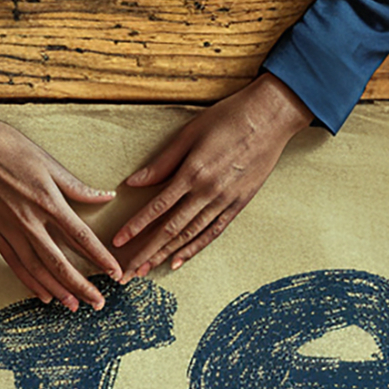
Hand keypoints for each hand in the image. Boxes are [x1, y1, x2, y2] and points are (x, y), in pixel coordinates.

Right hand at [0, 106, 124, 311]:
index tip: (114, 273)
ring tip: (73, 306)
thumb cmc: (6, 145)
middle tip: (98, 303)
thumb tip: (106, 196)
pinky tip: (42, 294)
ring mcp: (7, 229)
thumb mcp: (47, 161)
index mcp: (47, 200)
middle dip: (81, 286)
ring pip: (36, 268)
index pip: (80, 236)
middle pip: (60, 262)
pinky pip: (14, 263)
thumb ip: (76, 186)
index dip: (100, 257)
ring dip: (57, 290)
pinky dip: (29, 281)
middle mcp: (28, 220)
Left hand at [110, 80, 308, 278]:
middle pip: (172, 229)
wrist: (271, 116)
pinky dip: (195, 248)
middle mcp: (208, 192)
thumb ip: (162, 162)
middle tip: (128, 272)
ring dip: (166, 255)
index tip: (118, 242)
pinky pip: (213, 232)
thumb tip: (133, 183)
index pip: (158, 207)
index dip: (136, 226)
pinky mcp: (239, 204)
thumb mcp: (190, 134)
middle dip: (147, 252)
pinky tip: (178, 261)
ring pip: (191, 235)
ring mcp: (226, 200)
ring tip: (146, 270)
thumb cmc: (227, 118)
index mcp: (193, 172)